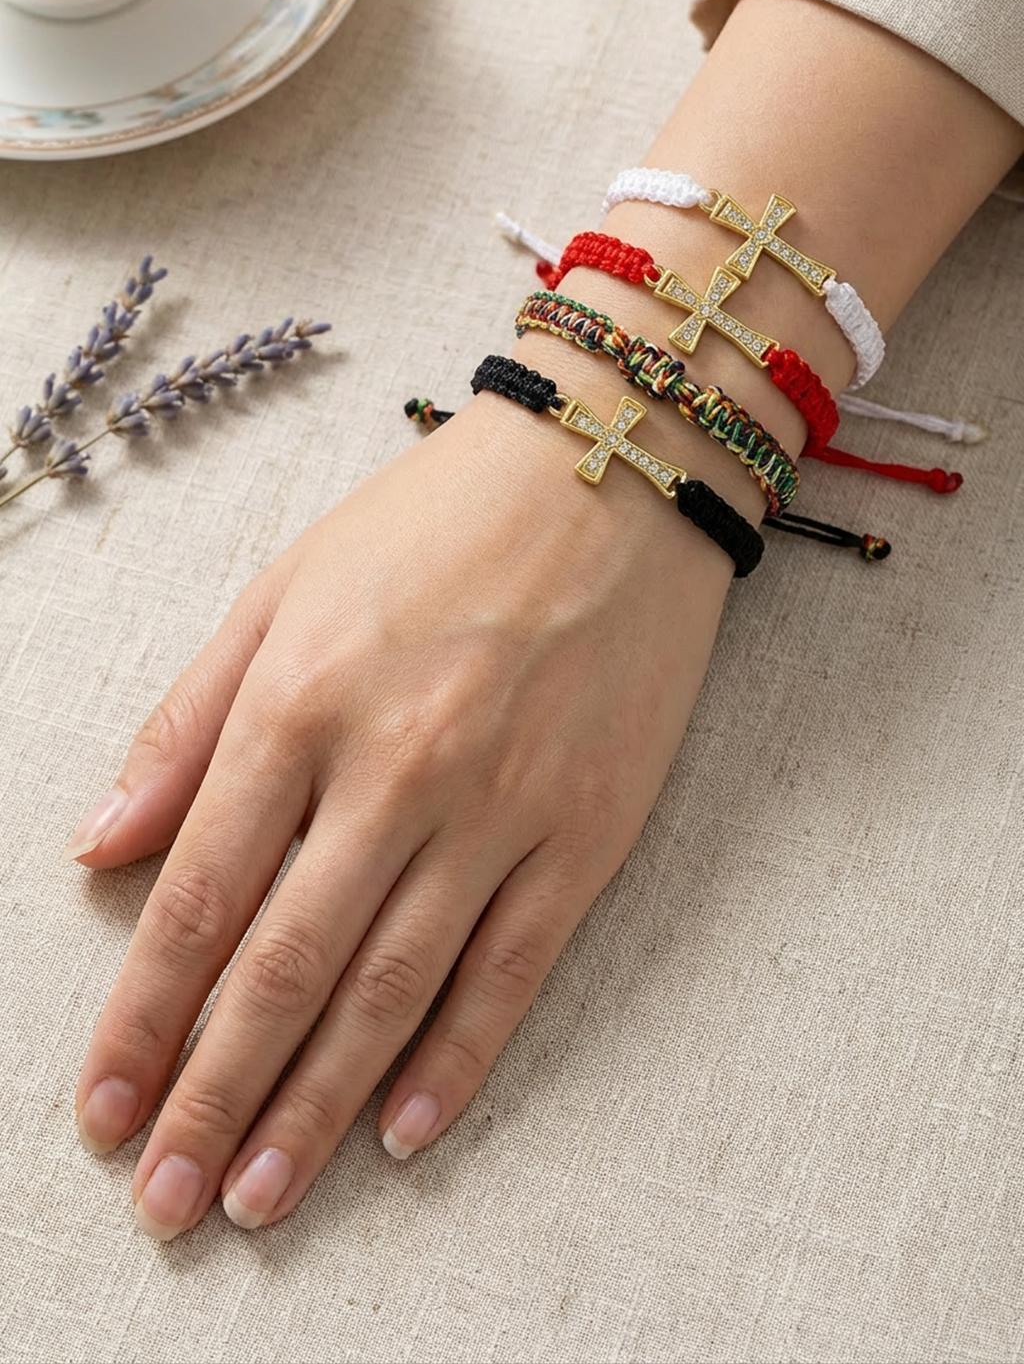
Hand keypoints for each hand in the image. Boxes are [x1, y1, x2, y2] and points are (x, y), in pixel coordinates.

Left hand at [69, 381, 730, 1238]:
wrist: (616, 474)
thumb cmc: (436, 521)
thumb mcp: (285, 588)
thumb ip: (189, 721)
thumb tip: (102, 846)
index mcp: (301, 698)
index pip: (199, 895)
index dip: (143, 1017)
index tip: (104, 1107)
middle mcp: (393, 767)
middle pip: (283, 968)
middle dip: (212, 1097)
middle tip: (168, 1204)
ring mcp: (499, 806)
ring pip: (390, 991)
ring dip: (314, 1107)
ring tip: (259, 1197)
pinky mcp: (587, 831)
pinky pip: (512, 970)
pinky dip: (455, 1061)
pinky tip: (401, 1131)